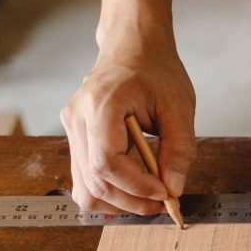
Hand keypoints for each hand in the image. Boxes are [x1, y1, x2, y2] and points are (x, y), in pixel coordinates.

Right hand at [61, 22, 195, 214]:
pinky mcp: (75, 137)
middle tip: (162, 203)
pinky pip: (84, 177)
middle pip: (93, 181)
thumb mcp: (179, 106)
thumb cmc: (156, 70)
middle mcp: (77, 118)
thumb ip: (179, 149)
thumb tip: (174, 188)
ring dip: (118, 201)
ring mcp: (70, 128)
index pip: (107, 162)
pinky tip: (134, 188)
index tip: (164, 192)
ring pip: (84, 186)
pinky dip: (109, 190)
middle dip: (129, 200)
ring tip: (149, 198)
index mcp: (101, 105)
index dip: (136, 185)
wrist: (132, 47)